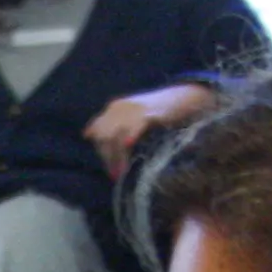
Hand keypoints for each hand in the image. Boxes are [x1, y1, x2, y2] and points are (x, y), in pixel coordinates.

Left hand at [85, 83, 216, 178]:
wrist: (184, 97)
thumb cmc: (156, 110)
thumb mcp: (129, 116)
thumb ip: (110, 125)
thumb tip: (87, 134)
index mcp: (113, 108)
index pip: (98, 132)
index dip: (100, 151)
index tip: (109, 168)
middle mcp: (120, 107)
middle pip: (105, 136)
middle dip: (108, 157)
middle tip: (114, 175)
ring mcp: (134, 109)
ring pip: (117, 135)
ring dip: (117, 156)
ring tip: (121, 173)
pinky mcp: (149, 112)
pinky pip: (135, 126)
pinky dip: (130, 135)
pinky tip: (128, 145)